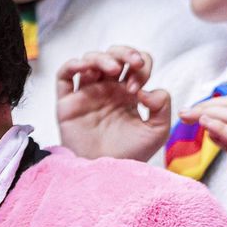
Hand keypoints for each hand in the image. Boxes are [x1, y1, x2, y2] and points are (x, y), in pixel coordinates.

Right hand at [56, 46, 170, 160]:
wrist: (106, 173)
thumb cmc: (131, 154)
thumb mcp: (157, 130)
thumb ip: (162, 106)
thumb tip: (146, 89)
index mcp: (130, 92)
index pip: (137, 65)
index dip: (141, 67)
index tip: (140, 89)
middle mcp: (109, 89)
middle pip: (115, 55)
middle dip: (125, 52)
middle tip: (133, 64)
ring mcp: (88, 93)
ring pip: (90, 60)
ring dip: (102, 57)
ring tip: (112, 70)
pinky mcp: (68, 102)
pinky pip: (64, 75)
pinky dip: (73, 64)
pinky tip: (85, 67)